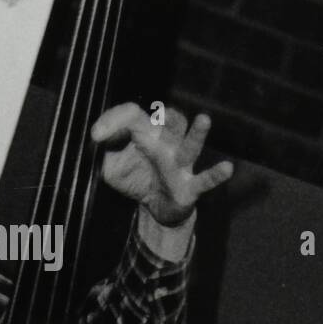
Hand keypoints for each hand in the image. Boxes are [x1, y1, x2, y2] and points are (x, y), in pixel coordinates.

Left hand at [91, 103, 233, 227]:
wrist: (155, 208)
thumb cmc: (135, 178)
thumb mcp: (111, 166)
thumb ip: (105, 150)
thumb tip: (98, 135)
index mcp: (146, 134)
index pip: (133, 115)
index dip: (114, 120)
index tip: (96, 135)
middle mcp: (166, 144)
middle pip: (171, 122)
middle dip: (167, 117)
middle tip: (159, 115)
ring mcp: (181, 165)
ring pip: (191, 145)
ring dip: (197, 133)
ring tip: (204, 119)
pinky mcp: (190, 186)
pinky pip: (206, 179)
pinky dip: (216, 174)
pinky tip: (226, 168)